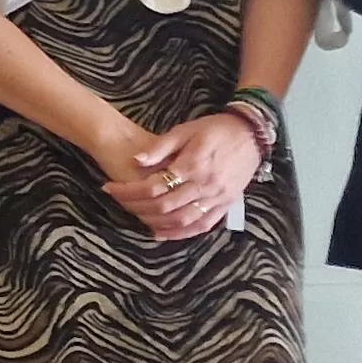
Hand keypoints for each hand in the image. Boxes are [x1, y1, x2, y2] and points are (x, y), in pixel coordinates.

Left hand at [101, 112, 254, 239]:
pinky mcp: (226, 205)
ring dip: (154, 222)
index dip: (128, 190)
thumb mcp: (185, 130)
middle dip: (135, 206)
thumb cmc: (215, 129)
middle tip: (118, 202)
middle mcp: (205, 185)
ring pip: (181, 220)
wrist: (251, 134)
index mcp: (193, 165)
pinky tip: (161, 233)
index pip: (153, 185)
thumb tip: (135, 160)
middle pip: (164, 206)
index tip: (110, 188)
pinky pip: (202, 225)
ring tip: (134, 216)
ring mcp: (218, 198)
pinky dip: (180, 233)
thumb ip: (160, 146)